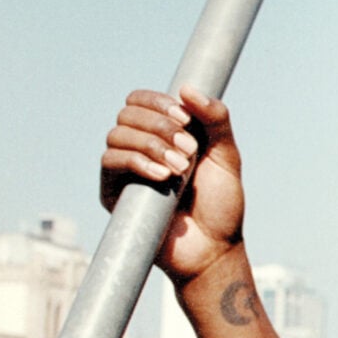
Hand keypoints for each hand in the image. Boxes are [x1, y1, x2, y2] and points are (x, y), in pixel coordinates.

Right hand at [100, 87, 244, 285]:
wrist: (213, 248)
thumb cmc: (221, 205)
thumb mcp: (226, 155)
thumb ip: (215, 119)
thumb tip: (186, 89)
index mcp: (163, 133)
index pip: (141, 100)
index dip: (159, 102)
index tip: (186, 119)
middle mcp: (139, 147)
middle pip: (127, 113)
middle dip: (160, 126)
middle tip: (189, 150)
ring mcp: (124, 170)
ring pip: (117, 135)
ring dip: (152, 145)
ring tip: (181, 169)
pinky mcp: (113, 193)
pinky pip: (110, 162)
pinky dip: (136, 162)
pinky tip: (162, 177)